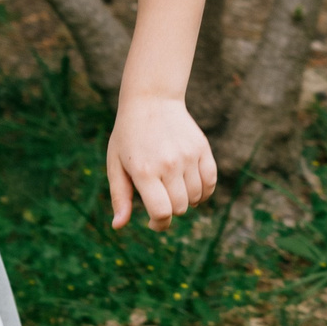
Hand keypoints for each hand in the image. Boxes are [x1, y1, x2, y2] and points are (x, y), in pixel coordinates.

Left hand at [107, 94, 216, 230]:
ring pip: (196, 197)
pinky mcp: (202, 149)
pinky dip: (204, 191)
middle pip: (180, 207)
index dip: (159, 224)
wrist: (152, 99)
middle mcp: (168, 164)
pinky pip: (211, 182)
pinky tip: (192, 188)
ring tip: (174, 190)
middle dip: (170, 211)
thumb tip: (119, 226)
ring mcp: (188, 156)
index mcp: (144, 171)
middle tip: (161, 202)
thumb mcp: (116, 164)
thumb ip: (120, 197)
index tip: (153, 223)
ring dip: (187, 201)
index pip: (162, 213)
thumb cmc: (129, 135)